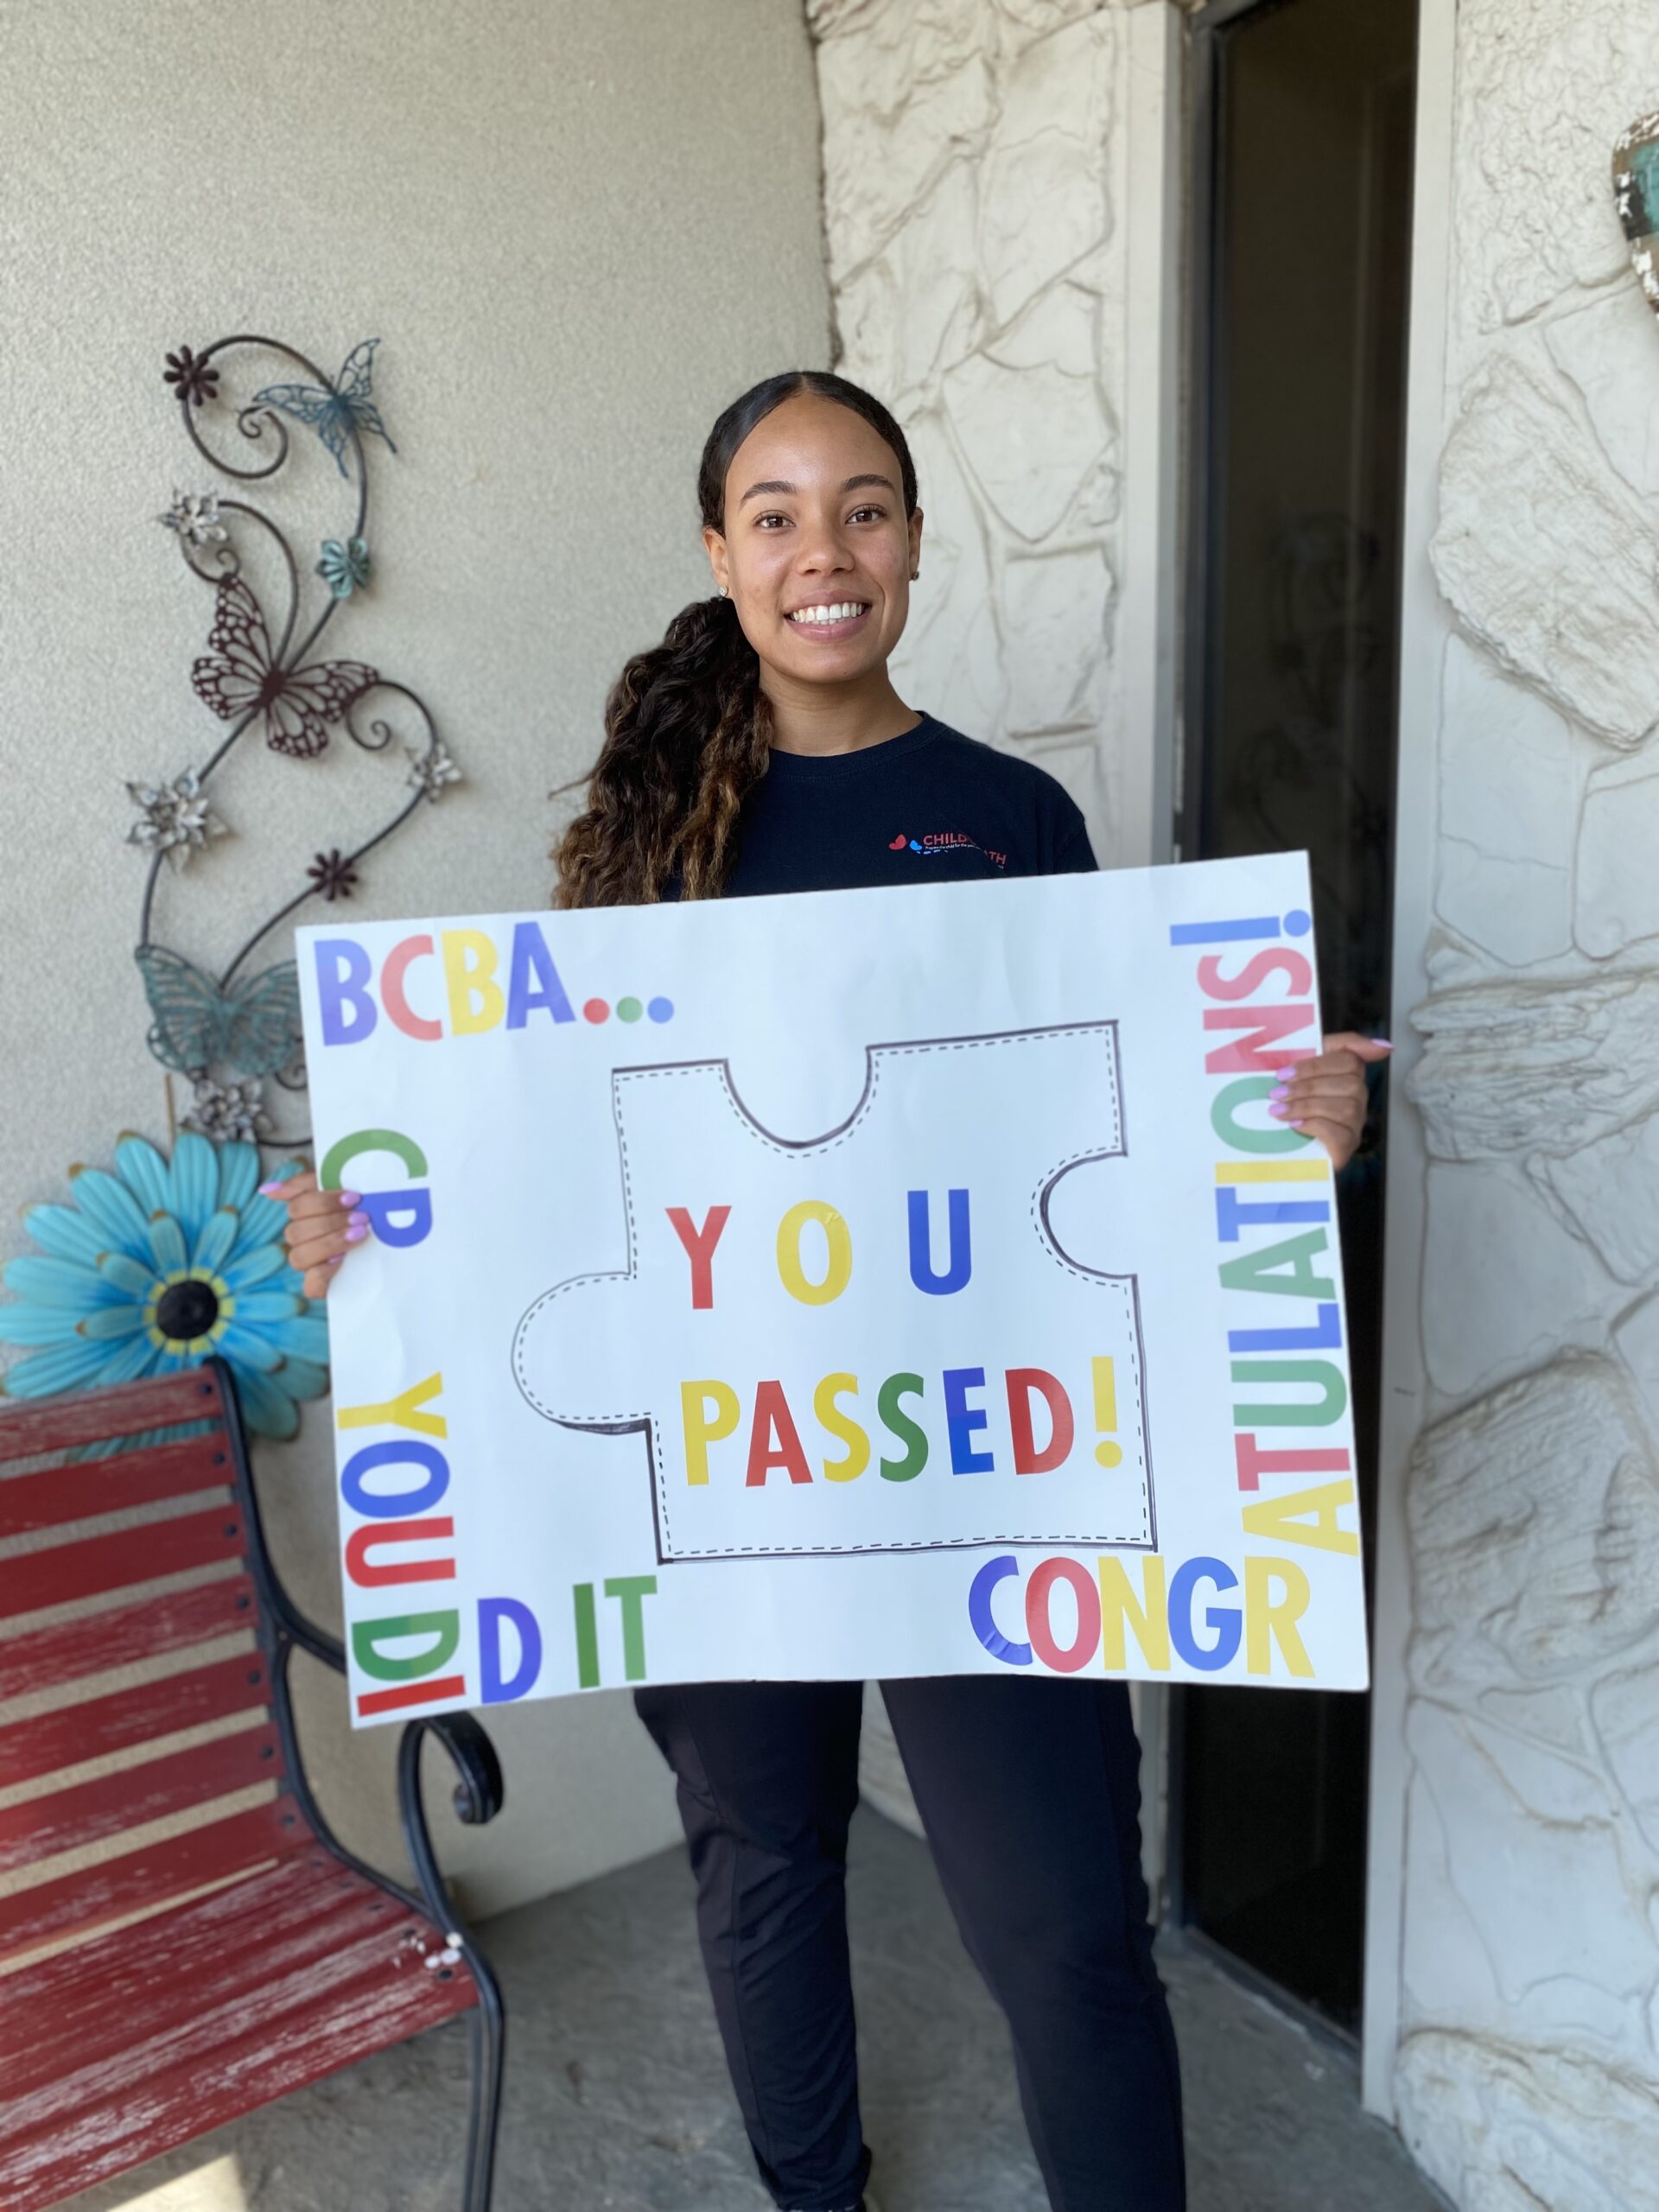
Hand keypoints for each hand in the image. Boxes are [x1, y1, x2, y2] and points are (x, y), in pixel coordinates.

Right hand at [258, 1169, 370, 1298]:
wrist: (400, 1241)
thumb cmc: (367, 1210)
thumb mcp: (344, 1188)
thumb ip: (308, 1185)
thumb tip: (268, 1191)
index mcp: (306, 1216)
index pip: (296, 1207)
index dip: (323, 1202)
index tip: (354, 1197)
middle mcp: (304, 1241)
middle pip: (295, 1232)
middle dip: (330, 1222)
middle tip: (361, 1218)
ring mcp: (311, 1265)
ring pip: (298, 1257)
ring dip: (329, 1243)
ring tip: (359, 1235)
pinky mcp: (323, 1288)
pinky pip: (310, 1286)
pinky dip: (323, 1273)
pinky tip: (342, 1260)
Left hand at [1270, 1033, 1391, 1170]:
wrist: (1273, 1145)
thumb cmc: (1289, 1102)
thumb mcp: (1302, 1069)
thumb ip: (1334, 1047)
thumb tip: (1385, 1046)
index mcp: (1346, 1075)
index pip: (1350, 1059)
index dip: (1317, 1064)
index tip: (1284, 1073)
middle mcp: (1357, 1100)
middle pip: (1351, 1084)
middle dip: (1308, 1087)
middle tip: (1277, 1093)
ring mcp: (1354, 1126)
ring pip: (1347, 1109)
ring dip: (1306, 1106)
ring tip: (1279, 1110)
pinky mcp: (1346, 1149)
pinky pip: (1341, 1136)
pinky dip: (1315, 1127)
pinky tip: (1295, 1125)